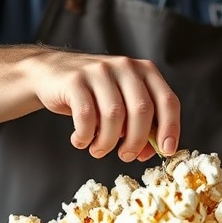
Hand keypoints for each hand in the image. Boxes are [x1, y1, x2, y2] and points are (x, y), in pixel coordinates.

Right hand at [27, 48, 180, 161]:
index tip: (167, 150)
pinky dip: (85, 136)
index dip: (170, 128)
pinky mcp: (75, 80)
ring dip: (107, 142)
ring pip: (114, 115)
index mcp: (144, 71)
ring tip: (98, 149)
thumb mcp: (122, 103)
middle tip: (126, 156)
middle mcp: (124, 66)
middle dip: (136, 141)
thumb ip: (140, 123)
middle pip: (142, 110)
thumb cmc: (93, 94)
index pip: (167, 100)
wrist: (51, 73)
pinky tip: (81, 140)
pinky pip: (86, 116)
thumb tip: (151, 151)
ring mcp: (99, 71)